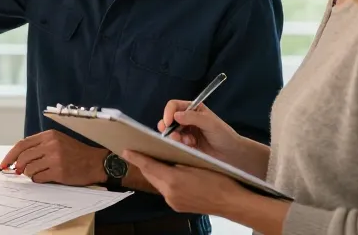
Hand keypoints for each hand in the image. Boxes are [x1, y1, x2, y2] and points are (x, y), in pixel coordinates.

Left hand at [0, 130, 107, 185]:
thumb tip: (18, 158)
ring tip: (38, 173)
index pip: (22, 144)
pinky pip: (38, 178)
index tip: (4, 163)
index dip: (10, 155)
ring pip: (29, 168)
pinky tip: (45, 177)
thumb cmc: (76, 153)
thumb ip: (40, 146)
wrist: (96, 162)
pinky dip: (38, 179)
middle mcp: (51, 145)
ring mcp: (55, 158)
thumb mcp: (58, 141)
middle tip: (18, 171)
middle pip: (23, 157)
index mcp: (49, 135)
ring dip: (29, 173)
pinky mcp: (59, 172)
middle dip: (17, 166)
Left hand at [122, 150, 245, 215]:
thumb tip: (164, 154)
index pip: (149, 166)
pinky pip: (165, 191)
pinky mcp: (177, 207)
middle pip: (150, 175)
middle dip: (144, 164)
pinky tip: (166, 174)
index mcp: (173, 180)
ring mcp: (173, 202)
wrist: (231, 203)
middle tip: (137, 152)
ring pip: (157, 183)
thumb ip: (177, 159)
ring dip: (154, 173)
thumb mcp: (197, 163)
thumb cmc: (218, 179)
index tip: (126, 150)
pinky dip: (163, 181)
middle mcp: (169, 193)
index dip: (137, 157)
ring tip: (151, 161)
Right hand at [159, 100, 241, 161]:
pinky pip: (175, 143)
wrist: (231, 154)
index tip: (168, 122)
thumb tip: (175, 115)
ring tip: (186, 142)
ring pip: (170, 132)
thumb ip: (193, 117)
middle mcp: (187, 118)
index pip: (174, 106)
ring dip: (175, 137)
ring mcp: (186, 131)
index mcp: (193, 109)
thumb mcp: (210, 123)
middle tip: (174, 136)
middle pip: (168, 119)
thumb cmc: (224, 135)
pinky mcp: (185, 143)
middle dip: (169, 128)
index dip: (168, 113)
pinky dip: (180, 145)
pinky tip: (191, 146)